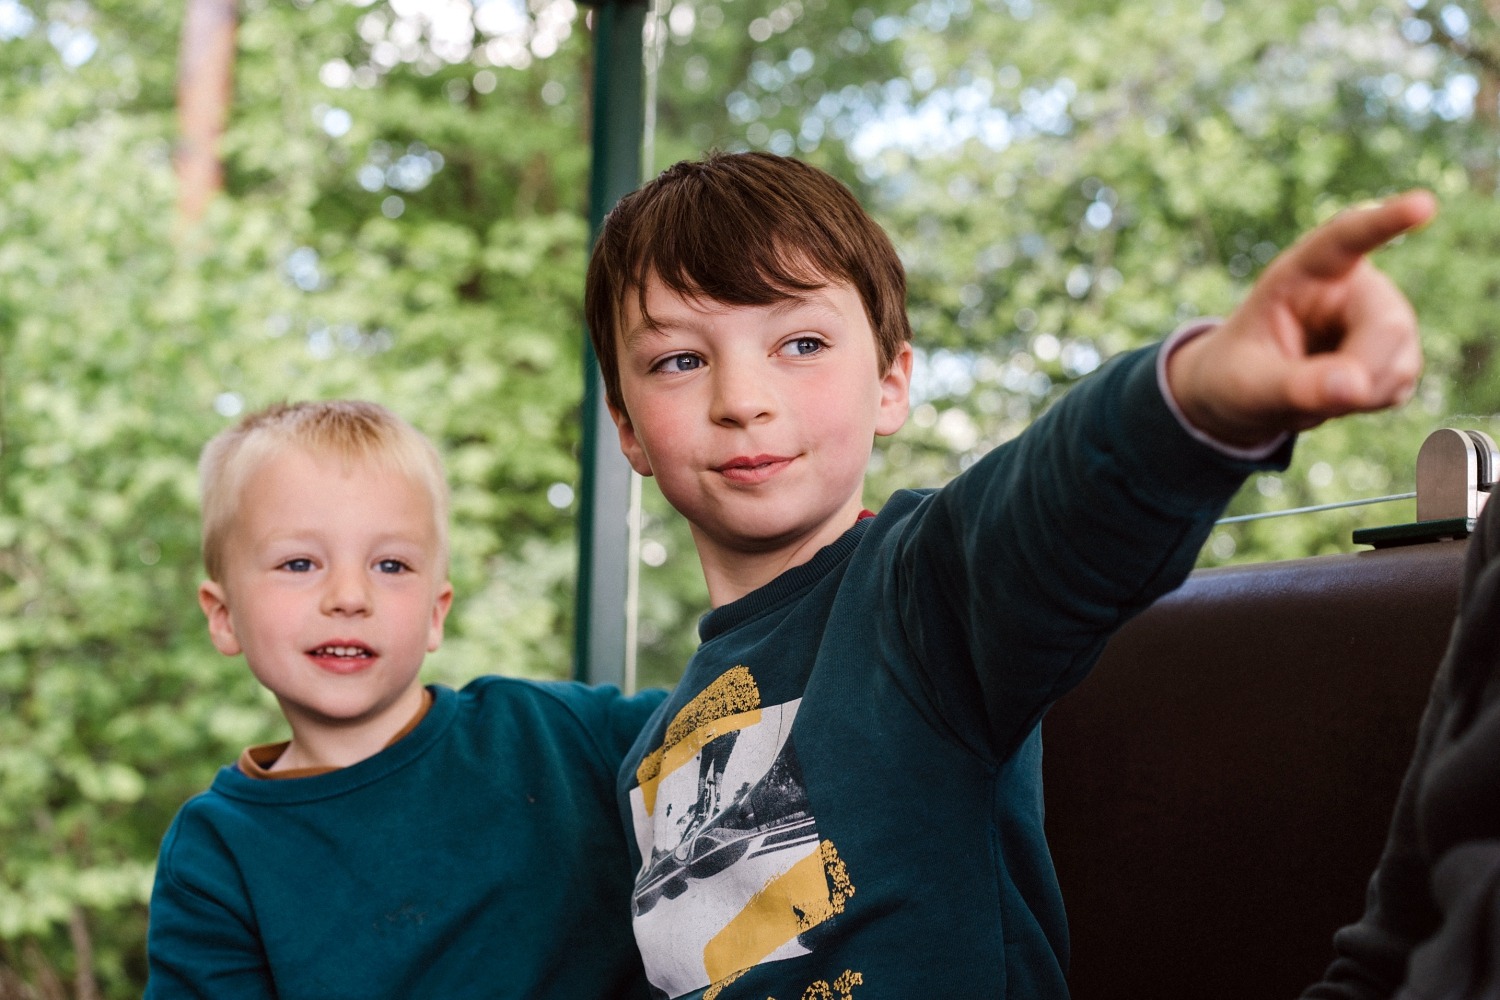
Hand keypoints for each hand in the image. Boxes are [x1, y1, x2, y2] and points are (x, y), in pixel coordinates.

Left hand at [1166, 190, 1437, 447]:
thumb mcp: (1248, 384)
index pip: (1345, 239)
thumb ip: (1295, 384)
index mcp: (1303, 271)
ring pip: (1401, 357)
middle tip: (1328, 399)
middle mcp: (1350, 285)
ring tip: (1314, 393)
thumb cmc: (1236, 376)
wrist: (1247, 394)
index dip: (1385, 222)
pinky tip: (1337, 395)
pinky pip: (1400, 382)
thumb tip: (1354, 387)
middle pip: (1387, 322)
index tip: (1422, 205)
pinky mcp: (1395, 349)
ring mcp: (1379, 315)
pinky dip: (1370, 401)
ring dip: (1362, 393)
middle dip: (1362, 371)